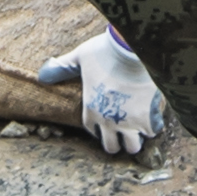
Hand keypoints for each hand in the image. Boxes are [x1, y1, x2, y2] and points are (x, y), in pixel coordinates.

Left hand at [37, 30, 167, 156]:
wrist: (132, 48)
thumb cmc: (104, 52)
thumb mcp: (79, 58)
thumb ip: (61, 68)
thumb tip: (42, 74)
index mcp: (91, 110)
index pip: (93, 131)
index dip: (100, 127)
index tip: (106, 121)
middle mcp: (108, 122)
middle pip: (112, 146)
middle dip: (117, 140)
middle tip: (124, 130)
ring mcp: (130, 123)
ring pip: (133, 146)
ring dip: (136, 138)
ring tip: (140, 127)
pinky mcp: (148, 118)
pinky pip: (153, 131)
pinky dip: (154, 125)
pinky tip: (153, 115)